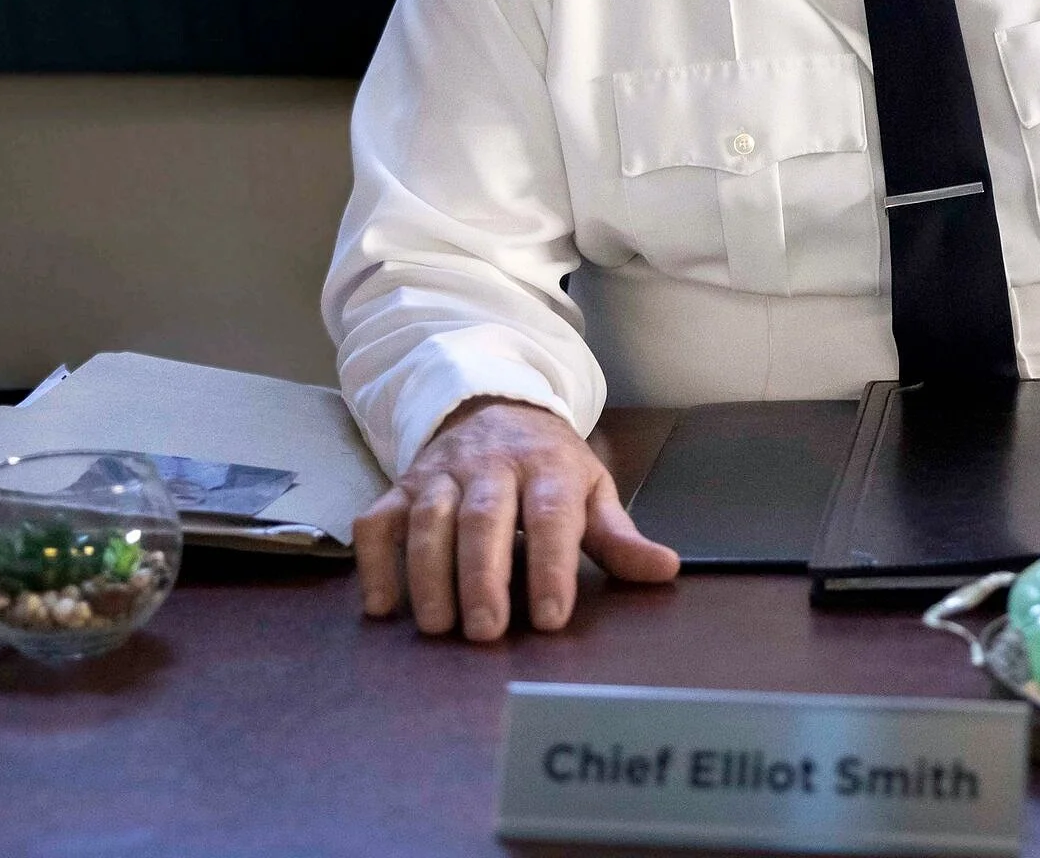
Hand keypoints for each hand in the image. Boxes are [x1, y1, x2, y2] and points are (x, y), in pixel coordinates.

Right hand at [354, 397, 678, 639]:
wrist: (494, 407)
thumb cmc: (549, 466)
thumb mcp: (591, 490)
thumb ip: (620, 537)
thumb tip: (665, 571)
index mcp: (548, 465)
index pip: (551, 515)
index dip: (551, 566)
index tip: (550, 618)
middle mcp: (490, 465)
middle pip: (483, 518)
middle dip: (483, 576)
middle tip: (486, 632)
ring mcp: (440, 473)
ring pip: (428, 519)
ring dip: (430, 574)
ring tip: (440, 627)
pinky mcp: (400, 486)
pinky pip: (376, 520)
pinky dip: (375, 561)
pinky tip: (382, 606)